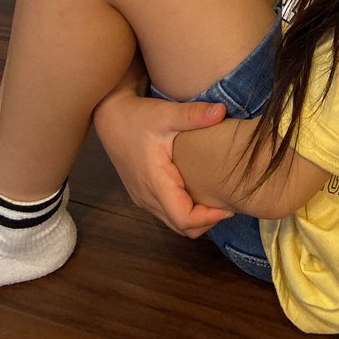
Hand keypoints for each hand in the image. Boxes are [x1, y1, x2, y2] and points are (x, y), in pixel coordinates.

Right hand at [93, 90, 233, 237]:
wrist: (110, 117)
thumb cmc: (137, 117)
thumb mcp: (166, 113)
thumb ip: (193, 114)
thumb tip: (222, 111)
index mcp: (155, 181)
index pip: (183, 218)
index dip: (209, 218)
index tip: (228, 206)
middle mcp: (147, 196)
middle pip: (181, 227)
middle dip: (207, 222)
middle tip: (228, 204)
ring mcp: (142, 198)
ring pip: (173, 222)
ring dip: (195, 218)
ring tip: (216, 199)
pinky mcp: (142, 194)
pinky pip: (166, 213)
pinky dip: (184, 211)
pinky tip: (198, 192)